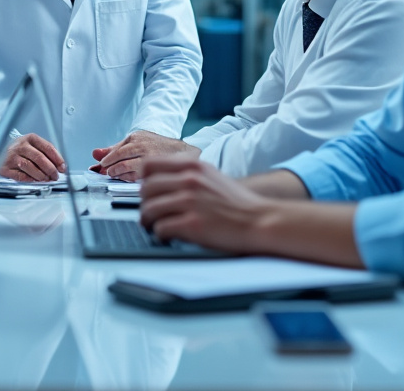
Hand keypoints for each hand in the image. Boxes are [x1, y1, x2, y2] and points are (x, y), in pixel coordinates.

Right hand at [0, 133, 64, 181]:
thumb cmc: (18, 149)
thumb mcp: (30, 144)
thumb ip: (44, 152)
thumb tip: (58, 166)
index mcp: (30, 138)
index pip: (47, 147)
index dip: (57, 159)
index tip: (62, 167)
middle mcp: (20, 146)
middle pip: (39, 158)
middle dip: (50, 169)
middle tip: (55, 176)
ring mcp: (12, 156)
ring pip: (30, 167)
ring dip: (41, 176)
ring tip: (46, 179)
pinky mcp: (5, 168)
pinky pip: (20, 176)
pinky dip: (30, 179)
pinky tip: (35, 181)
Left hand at [92, 130, 198, 182]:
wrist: (181, 152)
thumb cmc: (154, 147)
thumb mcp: (133, 142)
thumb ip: (113, 149)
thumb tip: (94, 154)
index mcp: (136, 138)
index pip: (116, 152)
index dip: (106, 162)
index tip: (101, 167)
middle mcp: (143, 146)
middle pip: (120, 160)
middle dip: (110, 169)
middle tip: (107, 173)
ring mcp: (150, 158)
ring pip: (128, 170)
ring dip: (118, 175)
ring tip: (116, 176)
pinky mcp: (156, 169)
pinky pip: (137, 178)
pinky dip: (128, 179)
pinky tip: (127, 179)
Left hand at [138, 155, 269, 254]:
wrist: (260, 220)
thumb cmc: (237, 202)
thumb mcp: (211, 176)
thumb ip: (187, 174)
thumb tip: (161, 181)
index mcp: (192, 166)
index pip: (149, 166)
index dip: (143, 180)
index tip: (146, 189)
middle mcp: (189, 181)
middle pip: (146, 189)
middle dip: (145, 203)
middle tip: (150, 213)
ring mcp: (190, 202)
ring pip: (149, 209)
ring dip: (148, 221)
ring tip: (154, 226)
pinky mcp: (192, 224)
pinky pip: (161, 229)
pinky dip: (160, 234)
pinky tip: (167, 236)